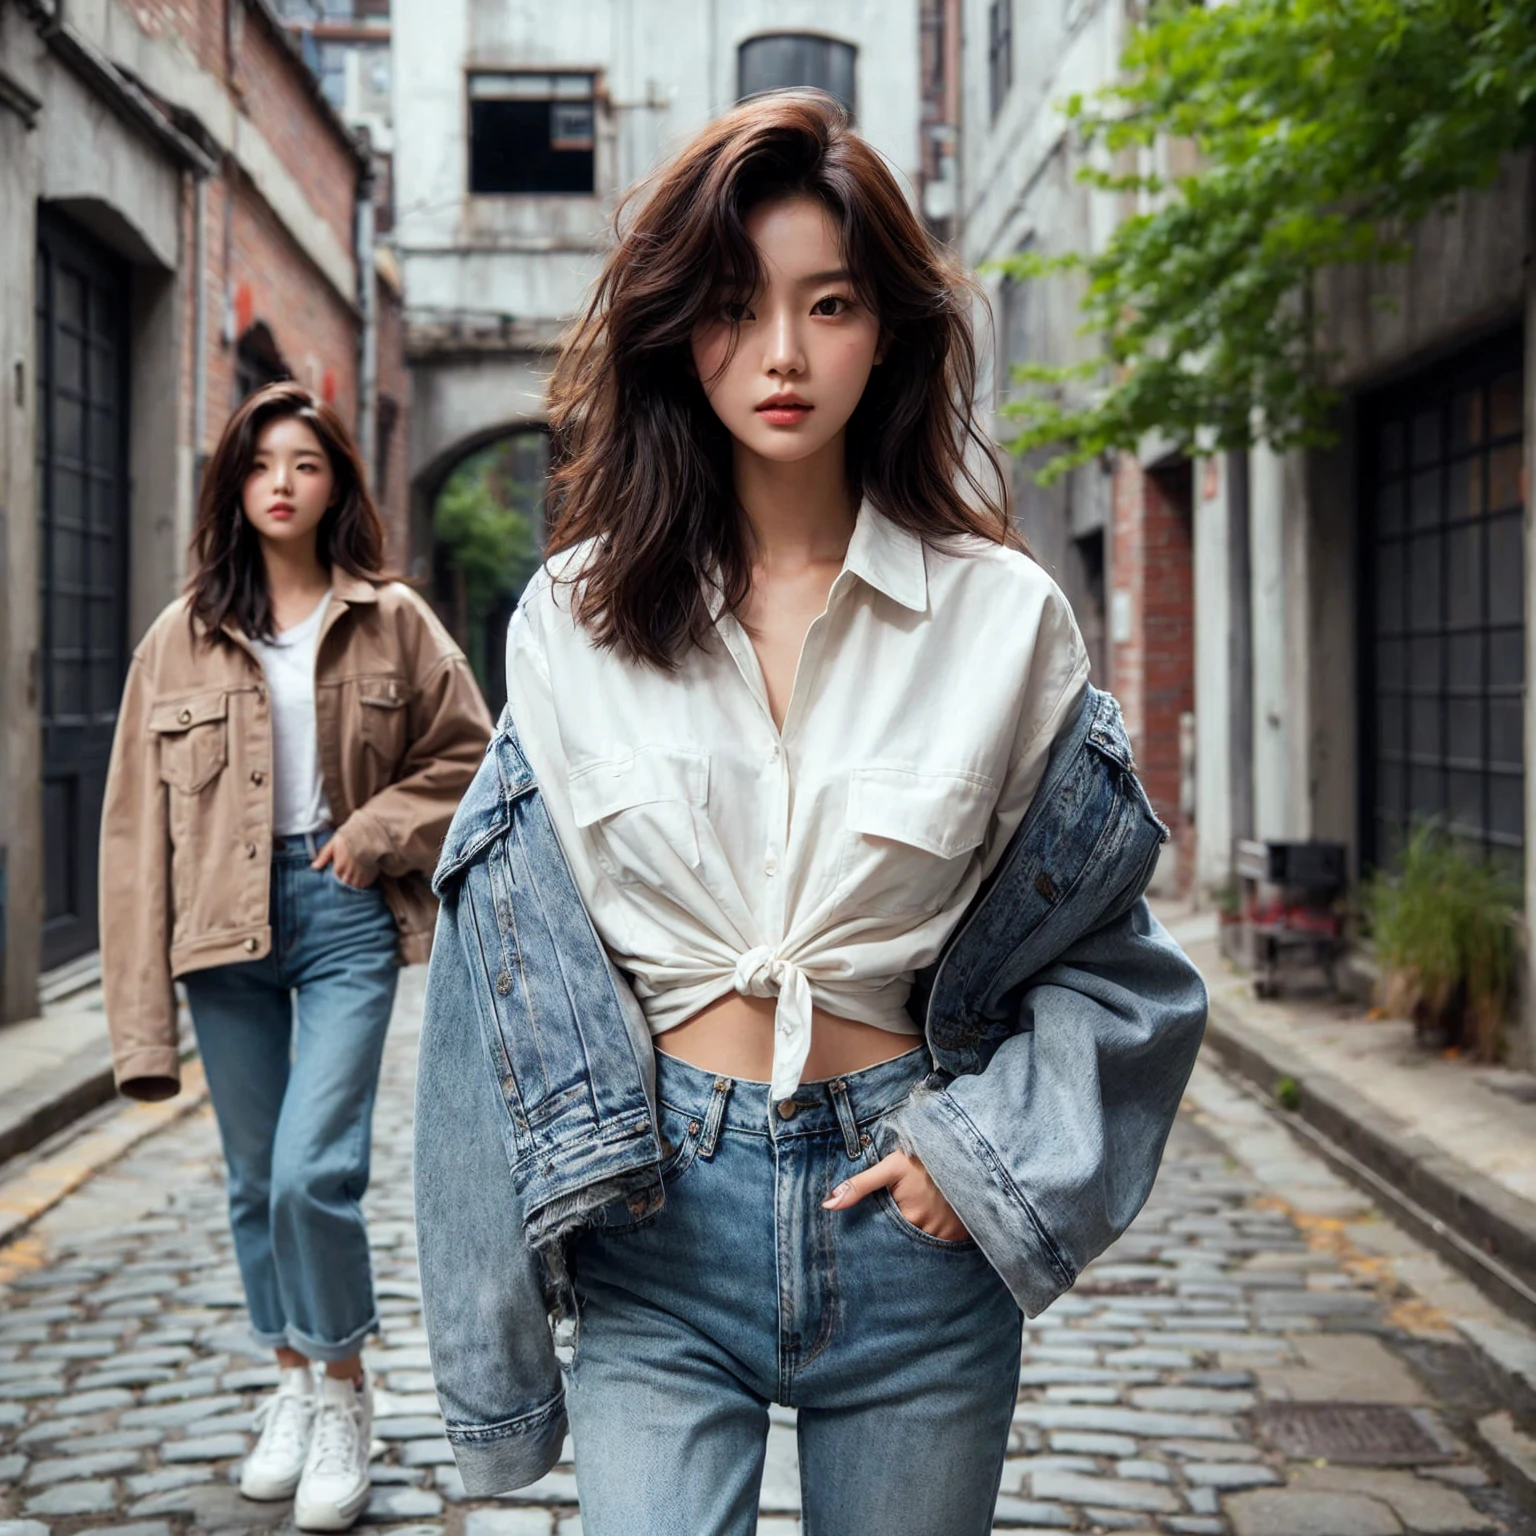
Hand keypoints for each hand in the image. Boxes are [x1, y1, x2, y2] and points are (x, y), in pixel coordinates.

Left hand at [312, 832, 372, 888]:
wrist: (368, 831)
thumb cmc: (348, 837)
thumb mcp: (333, 843)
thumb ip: (323, 856)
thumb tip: (314, 867)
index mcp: (339, 866)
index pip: (335, 880)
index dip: (336, 879)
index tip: (337, 875)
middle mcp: (350, 872)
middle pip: (345, 884)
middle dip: (344, 882)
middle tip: (345, 877)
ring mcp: (361, 873)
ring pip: (355, 885)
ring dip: (353, 883)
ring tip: (352, 878)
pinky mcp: (371, 872)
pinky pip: (365, 883)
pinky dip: (362, 882)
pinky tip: (361, 877)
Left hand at [821, 1150, 969, 1241]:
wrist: (964, 1152)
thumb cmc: (923, 1159)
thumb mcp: (891, 1167)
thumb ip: (859, 1186)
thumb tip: (827, 1205)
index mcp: (909, 1219)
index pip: (886, 1238)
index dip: (881, 1233)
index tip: (879, 1228)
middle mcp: (929, 1234)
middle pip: (906, 1245)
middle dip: (899, 1240)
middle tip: (899, 1223)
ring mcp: (949, 1237)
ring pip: (926, 1246)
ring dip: (920, 1238)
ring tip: (917, 1222)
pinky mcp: (963, 1235)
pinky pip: (946, 1246)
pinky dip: (938, 1238)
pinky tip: (934, 1224)